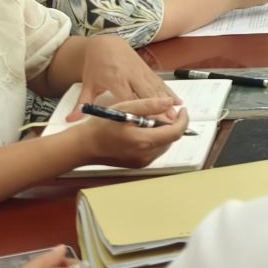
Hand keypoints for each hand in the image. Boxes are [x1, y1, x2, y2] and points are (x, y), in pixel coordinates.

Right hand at [71, 96, 188, 166]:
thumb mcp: (125, 108)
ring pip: (164, 145)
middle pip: (171, 139)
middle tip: (162, 112)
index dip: (183, 120)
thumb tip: (169, 103)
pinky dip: (154, 139)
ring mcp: (142, 162)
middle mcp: (145, 155)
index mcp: (143, 141)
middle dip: (171, 124)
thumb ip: (149, 105)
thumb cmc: (101, 126)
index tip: (182, 110)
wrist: (84, 146)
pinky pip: (154, 150)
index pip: (175, 132)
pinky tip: (142, 130)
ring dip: (163, 132)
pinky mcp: (138, 164)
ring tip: (148, 120)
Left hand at [73, 36, 173, 117]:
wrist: (105, 43)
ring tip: (176, 116)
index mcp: (115, 79)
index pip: (128, 98)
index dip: (138, 111)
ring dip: (167, 102)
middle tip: (168, 124)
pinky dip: (169, 91)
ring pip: (156, 88)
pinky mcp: (147, 69)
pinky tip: (178, 101)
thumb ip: (81, 104)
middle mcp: (131, 75)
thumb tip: (70, 120)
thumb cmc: (95, 65)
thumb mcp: (87, 84)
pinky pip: (160, 82)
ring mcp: (141, 71)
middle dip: (158, 108)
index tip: (146, 124)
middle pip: (147, 94)